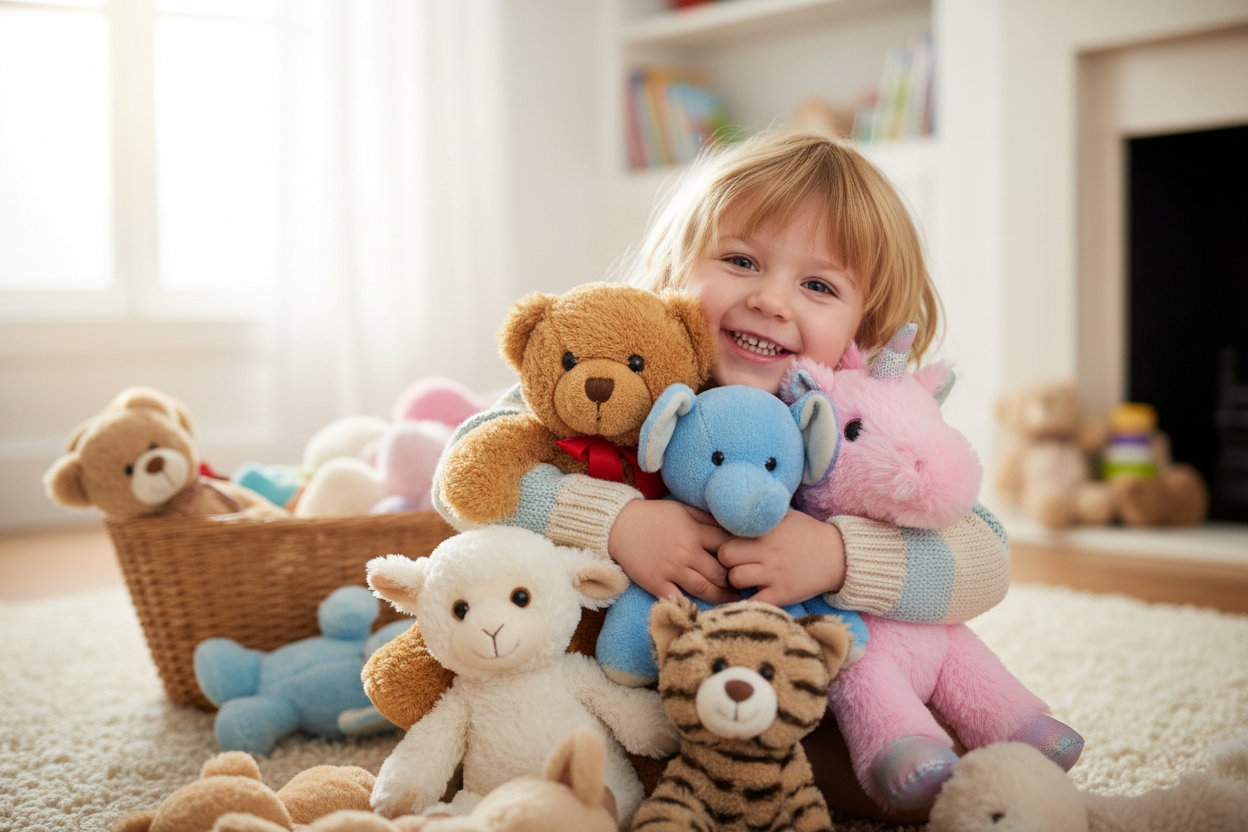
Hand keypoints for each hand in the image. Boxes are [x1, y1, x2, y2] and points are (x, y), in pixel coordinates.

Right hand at [608, 499, 735, 603]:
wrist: (619, 525)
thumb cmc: (653, 515)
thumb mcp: (682, 509)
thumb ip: (706, 518)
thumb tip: (730, 525)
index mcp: (695, 532)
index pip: (727, 547)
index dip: (740, 556)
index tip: (747, 564)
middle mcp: (687, 552)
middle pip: (720, 572)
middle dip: (733, 580)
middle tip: (742, 586)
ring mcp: (672, 570)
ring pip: (704, 588)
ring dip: (721, 597)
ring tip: (731, 601)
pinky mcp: (657, 583)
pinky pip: (678, 599)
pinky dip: (691, 607)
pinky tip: (702, 612)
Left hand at [716, 510, 846, 606]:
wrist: (839, 555)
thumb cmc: (809, 534)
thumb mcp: (785, 516)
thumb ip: (762, 515)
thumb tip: (737, 509)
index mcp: (765, 531)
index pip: (728, 532)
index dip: (723, 539)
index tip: (726, 543)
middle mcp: (766, 551)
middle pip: (725, 555)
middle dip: (724, 560)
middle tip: (733, 563)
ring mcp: (774, 574)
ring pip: (735, 578)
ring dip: (735, 580)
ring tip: (744, 579)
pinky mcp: (782, 594)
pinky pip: (754, 602)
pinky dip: (747, 603)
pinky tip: (750, 598)